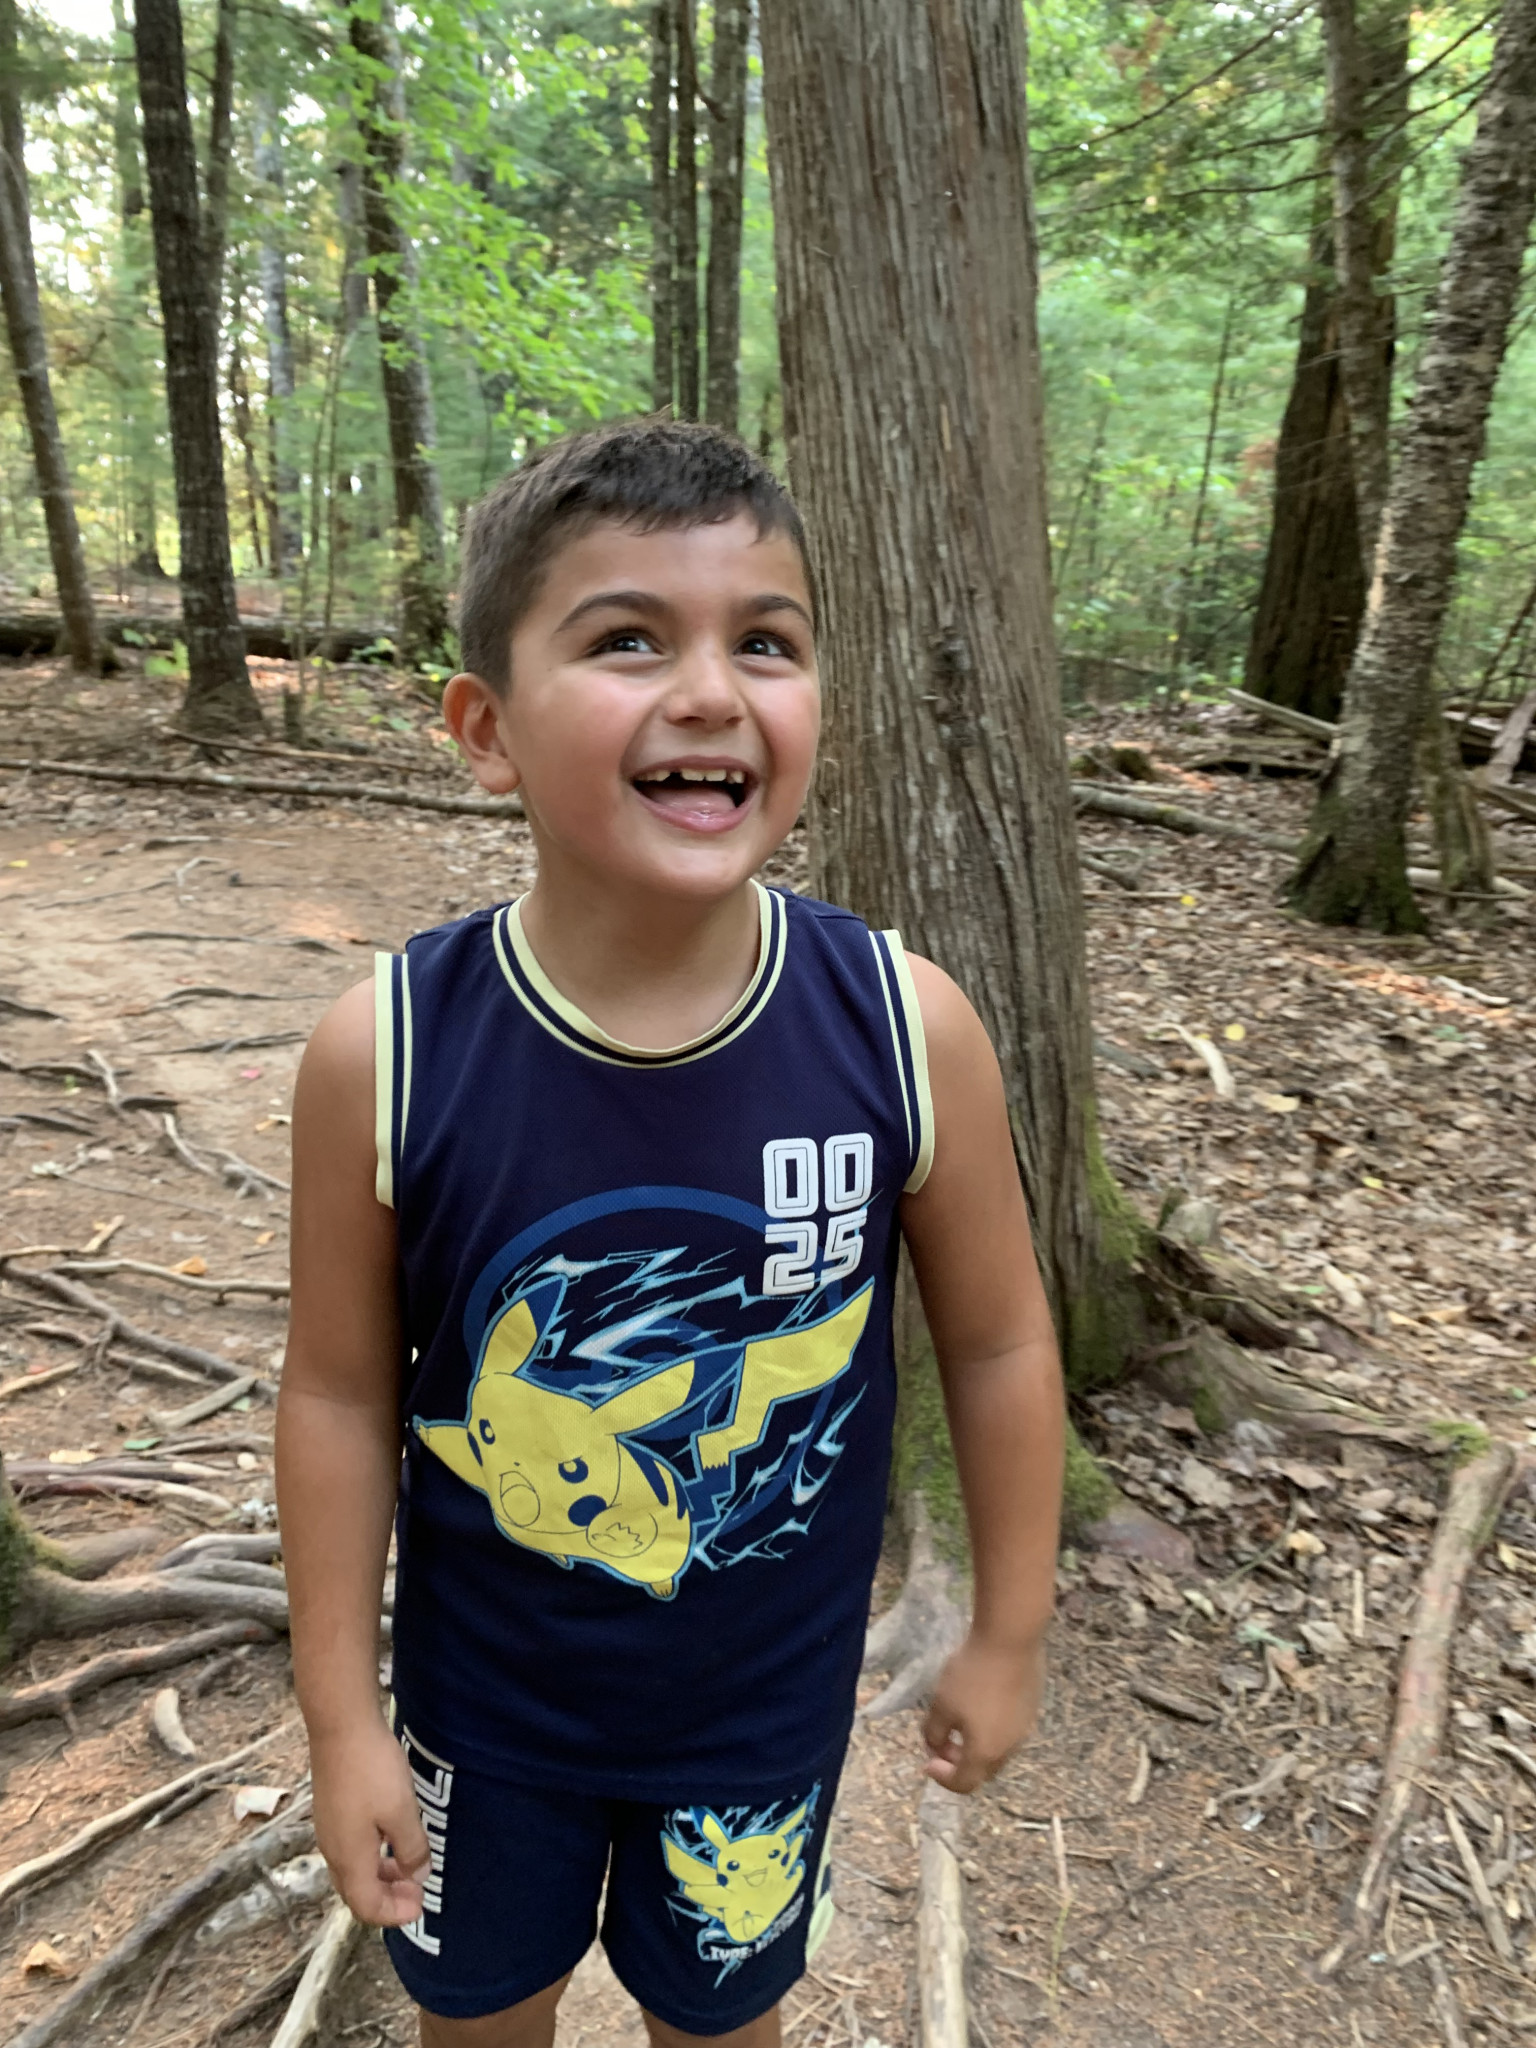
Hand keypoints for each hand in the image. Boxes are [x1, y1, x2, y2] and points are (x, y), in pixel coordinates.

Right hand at [310, 1720, 431, 1926]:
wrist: (340, 1726)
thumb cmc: (373, 1770)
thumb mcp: (402, 1811)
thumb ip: (412, 1848)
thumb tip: (418, 1876)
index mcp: (349, 1859)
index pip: (366, 1907)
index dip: (393, 1914)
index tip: (420, 1906)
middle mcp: (333, 1851)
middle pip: (356, 1892)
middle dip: (387, 1899)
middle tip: (417, 1890)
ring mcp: (328, 1829)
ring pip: (353, 1870)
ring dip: (381, 1876)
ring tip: (409, 1865)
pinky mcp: (331, 1810)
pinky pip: (350, 1850)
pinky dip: (372, 1856)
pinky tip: (390, 1836)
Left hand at [922, 1632, 1044, 1793]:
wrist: (1010, 1640)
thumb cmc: (971, 1676)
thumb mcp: (941, 1705)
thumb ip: (933, 1733)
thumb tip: (936, 1745)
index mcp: (985, 1753)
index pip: (964, 1783)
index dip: (942, 1777)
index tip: (927, 1760)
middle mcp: (1009, 1747)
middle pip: (983, 1770)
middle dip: (959, 1762)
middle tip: (942, 1742)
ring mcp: (1024, 1728)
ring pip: (997, 1750)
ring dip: (976, 1745)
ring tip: (959, 1720)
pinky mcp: (1031, 1708)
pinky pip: (1008, 1730)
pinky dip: (991, 1728)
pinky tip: (980, 1702)